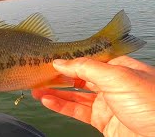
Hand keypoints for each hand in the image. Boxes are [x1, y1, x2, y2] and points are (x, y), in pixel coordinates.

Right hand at [32, 56, 154, 136]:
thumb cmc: (151, 104)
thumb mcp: (117, 77)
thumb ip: (85, 67)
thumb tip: (60, 61)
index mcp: (119, 68)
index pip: (88, 59)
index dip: (69, 58)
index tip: (50, 58)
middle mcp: (112, 84)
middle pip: (80, 76)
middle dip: (59, 75)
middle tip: (40, 74)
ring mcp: (106, 103)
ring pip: (75, 95)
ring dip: (55, 92)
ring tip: (36, 89)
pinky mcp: (102, 121)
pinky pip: (77, 111)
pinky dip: (61, 106)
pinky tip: (47, 101)